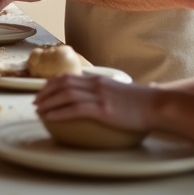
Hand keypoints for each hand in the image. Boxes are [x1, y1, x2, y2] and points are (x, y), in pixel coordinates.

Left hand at [34, 73, 156, 132]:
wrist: (157, 105)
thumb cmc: (143, 104)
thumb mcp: (121, 93)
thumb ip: (109, 93)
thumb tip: (102, 101)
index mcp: (99, 80)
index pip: (69, 77)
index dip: (51, 84)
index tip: (42, 92)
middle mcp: (96, 84)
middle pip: (62, 83)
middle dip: (44, 92)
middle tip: (35, 102)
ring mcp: (99, 96)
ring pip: (65, 94)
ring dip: (48, 102)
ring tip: (38, 110)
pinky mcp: (103, 109)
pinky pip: (75, 109)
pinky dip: (59, 112)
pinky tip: (49, 118)